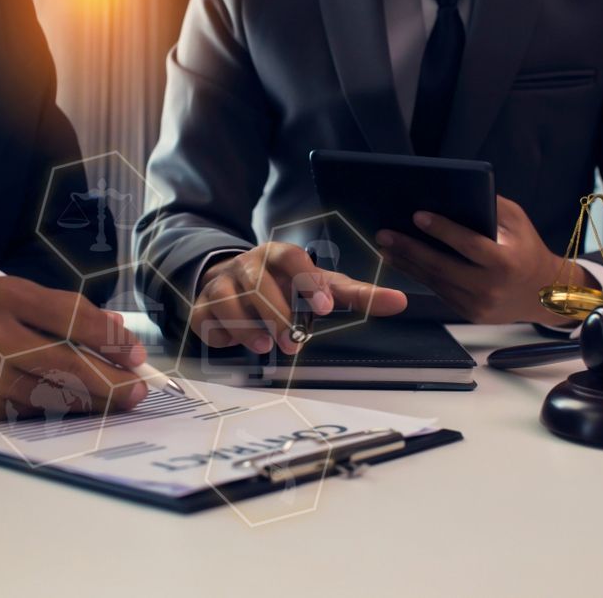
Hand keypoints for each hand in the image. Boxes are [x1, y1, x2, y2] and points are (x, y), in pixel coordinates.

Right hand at [0, 278, 148, 420]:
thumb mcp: (11, 294)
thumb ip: (62, 310)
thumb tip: (117, 333)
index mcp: (2, 296)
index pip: (69, 316)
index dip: (109, 337)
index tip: (136, 352)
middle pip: (67, 364)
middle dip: (113, 380)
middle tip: (140, 389)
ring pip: (54, 395)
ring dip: (95, 401)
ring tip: (122, 400)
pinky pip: (31, 412)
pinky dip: (61, 410)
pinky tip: (83, 409)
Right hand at [192, 242, 407, 353]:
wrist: (231, 281)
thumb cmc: (285, 286)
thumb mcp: (320, 287)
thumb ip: (357, 295)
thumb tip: (399, 301)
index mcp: (279, 255)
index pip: (292, 257)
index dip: (307, 280)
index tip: (325, 308)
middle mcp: (248, 265)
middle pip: (258, 282)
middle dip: (276, 314)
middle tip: (292, 343)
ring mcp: (222, 284)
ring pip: (229, 301)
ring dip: (248, 326)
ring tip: (266, 346)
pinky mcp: (202, 306)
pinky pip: (207, 319)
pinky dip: (223, 334)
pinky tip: (236, 342)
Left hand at [376, 196, 596, 325]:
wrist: (545, 295)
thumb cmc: (527, 249)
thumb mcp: (517, 222)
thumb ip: (490, 207)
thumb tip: (452, 193)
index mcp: (506, 262)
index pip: (469, 244)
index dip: (442, 229)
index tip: (417, 215)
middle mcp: (491, 287)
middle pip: (442, 266)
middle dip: (410, 248)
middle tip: (385, 232)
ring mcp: (478, 304)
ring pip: (435, 281)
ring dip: (406, 263)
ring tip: (385, 246)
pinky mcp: (468, 314)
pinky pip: (439, 292)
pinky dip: (418, 276)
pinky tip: (401, 261)